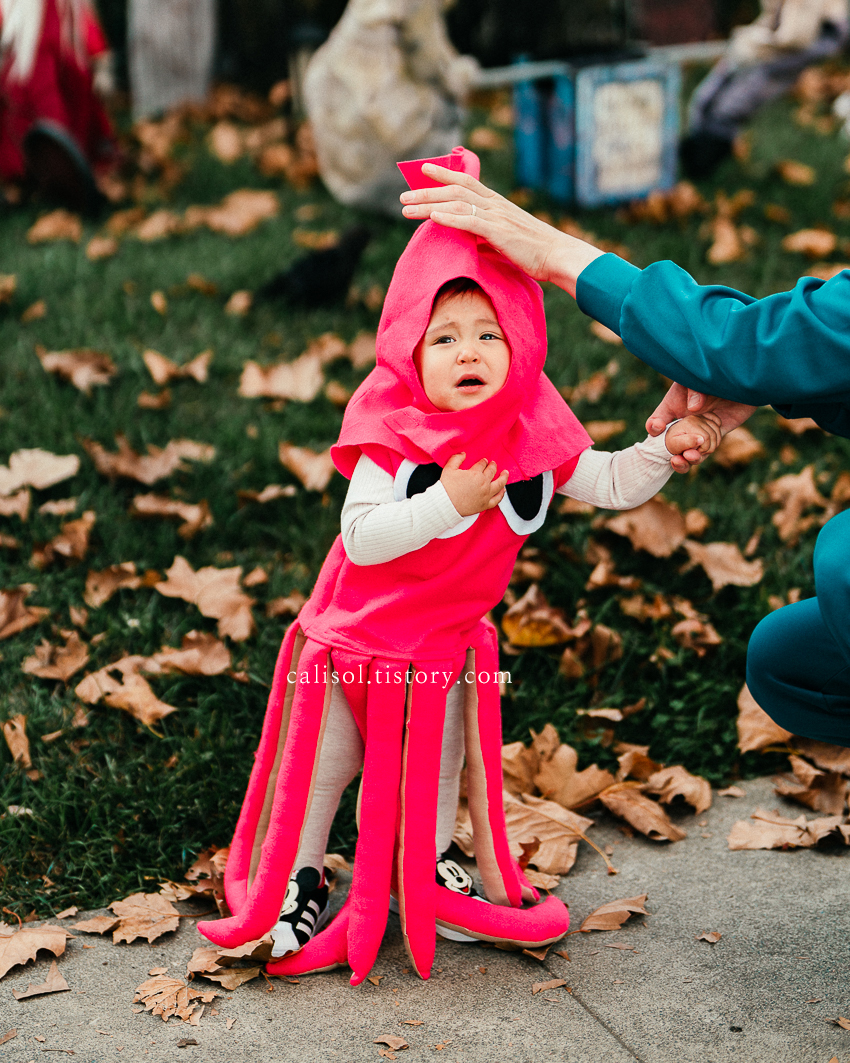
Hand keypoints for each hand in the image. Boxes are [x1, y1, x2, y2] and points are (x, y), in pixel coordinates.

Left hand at [399, 164, 602, 294]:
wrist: (558, 255)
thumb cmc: (535, 251)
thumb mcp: (507, 238)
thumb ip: (487, 234)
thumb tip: (469, 240)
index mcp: (497, 203)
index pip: (465, 182)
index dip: (443, 174)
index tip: (422, 172)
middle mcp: (494, 204)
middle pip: (454, 189)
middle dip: (426, 190)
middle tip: (402, 196)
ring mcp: (496, 216)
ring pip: (456, 203)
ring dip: (428, 204)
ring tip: (406, 208)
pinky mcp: (498, 231)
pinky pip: (469, 221)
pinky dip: (448, 217)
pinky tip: (431, 216)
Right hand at [440, 453, 507, 515]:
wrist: (446, 505)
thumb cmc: (446, 487)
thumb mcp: (449, 469)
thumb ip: (456, 459)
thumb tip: (463, 454)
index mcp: (476, 474)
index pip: (482, 464)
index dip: (483, 461)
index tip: (484, 461)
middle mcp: (484, 483)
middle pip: (492, 472)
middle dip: (493, 466)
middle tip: (493, 464)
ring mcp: (486, 495)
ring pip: (499, 484)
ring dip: (504, 477)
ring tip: (505, 473)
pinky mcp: (485, 505)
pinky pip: (497, 499)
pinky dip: (501, 494)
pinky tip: (503, 490)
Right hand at [647, 382, 756, 471]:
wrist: (744, 376)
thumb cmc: (716, 371)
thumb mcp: (697, 376)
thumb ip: (694, 389)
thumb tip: (693, 408)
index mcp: (674, 405)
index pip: (658, 420)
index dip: (654, 426)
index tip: (657, 428)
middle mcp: (685, 419)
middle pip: (672, 441)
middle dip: (671, 451)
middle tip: (675, 457)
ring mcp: (701, 428)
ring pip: (690, 449)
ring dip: (689, 458)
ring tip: (691, 457)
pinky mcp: (718, 433)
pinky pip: (710, 448)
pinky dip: (706, 453)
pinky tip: (705, 451)